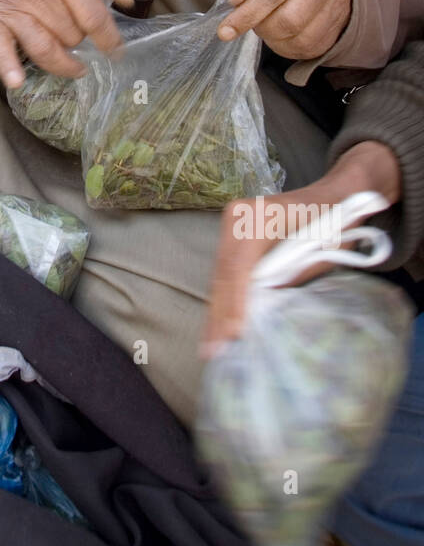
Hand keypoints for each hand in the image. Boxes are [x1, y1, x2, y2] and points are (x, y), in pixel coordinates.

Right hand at [0, 0, 134, 87]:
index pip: (92, 17)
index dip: (108, 39)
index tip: (116, 51)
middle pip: (70, 36)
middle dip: (78, 39)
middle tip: (77, 34)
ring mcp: (15, 9)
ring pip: (44, 49)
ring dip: (62, 63)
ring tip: (74, 67)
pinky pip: (1, 47)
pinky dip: (8, 66)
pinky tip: (16, 81)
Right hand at [202, 140, 401, 356]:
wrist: (335, 195)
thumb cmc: (335, 222)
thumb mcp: (320, 252)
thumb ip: (290, 277)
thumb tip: (263, 307)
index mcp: (259, 217)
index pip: (239, 266)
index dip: (235, 301)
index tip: (234, 333)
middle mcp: (238, 216)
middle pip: (223, 272)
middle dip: (219, 313)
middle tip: (213, 351)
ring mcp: (232, 223)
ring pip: (220, 273)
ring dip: (217, 309)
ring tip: (211, 345)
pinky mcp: (233, 234)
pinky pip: (225, 270)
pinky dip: (224, 297)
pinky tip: (218, 322)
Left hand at [217, 0, 350, 59]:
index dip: (247, 14)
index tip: (225, 31)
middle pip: (289, 21)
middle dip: (262, 28)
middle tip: (254, 20)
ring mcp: (338, 4)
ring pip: (301, 40)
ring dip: (275, 41)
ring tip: (268, 25)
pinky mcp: (341, 25)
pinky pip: (311, 49)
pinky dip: (289, 47)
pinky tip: (282, 35)